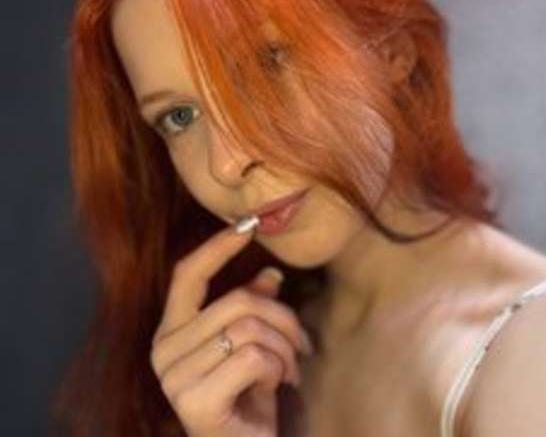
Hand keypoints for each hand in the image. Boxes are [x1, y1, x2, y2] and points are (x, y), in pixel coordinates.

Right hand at [149, 224, 312, 436]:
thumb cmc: (249, 400)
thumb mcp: (255, 347)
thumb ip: (253, 311)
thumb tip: (271, 273)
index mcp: (172, 332)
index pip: (188, 275)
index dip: (218, 246)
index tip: (248, 224)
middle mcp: (163, 351)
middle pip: (238, 301)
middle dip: (284, 319)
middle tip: (303, 346)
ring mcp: (174, 377)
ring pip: (250, 327)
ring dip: (285, 349)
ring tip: (290, 371)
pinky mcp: (194, 401)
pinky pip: (255, 357)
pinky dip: (280, 369)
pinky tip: (280, 387)